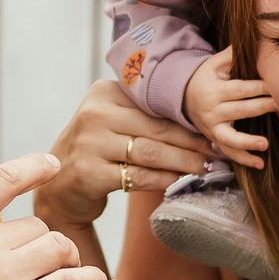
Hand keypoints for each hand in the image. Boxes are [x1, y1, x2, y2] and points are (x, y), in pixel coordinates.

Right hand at [32, 82, 209, 230]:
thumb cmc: (96, 150)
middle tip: (220, 152)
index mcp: (103, 93)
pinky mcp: (89, 173)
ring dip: (185, 162)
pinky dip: (164, 180)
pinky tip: (181, 181)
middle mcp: (94, 114)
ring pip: (151, 152)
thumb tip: (199, 120)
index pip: (155, 105)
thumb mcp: (112, 121)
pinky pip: (138, 176)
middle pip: (157, 128)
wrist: (58, 186)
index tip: (214, 129)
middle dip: (193, 142)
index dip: (188, 119)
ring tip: (207, 167)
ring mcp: (89, 143)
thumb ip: (144, 115)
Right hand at [181, 49, 273, 168]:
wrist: (182, 96)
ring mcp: (212, 127)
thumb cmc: (205, 77)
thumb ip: (233, 54)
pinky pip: (228, 151)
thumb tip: (255, 40)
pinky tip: (259, 163)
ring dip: (248, 142)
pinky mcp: (215, 139)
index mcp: (214, 89)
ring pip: (230, 137)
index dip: (260, 88)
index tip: (278, 87)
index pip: (240, 89)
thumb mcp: (214, 63)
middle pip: (241, 110)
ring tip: (265, 144)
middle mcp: (212, 110)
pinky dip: (243, 159)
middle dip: (263, 107)